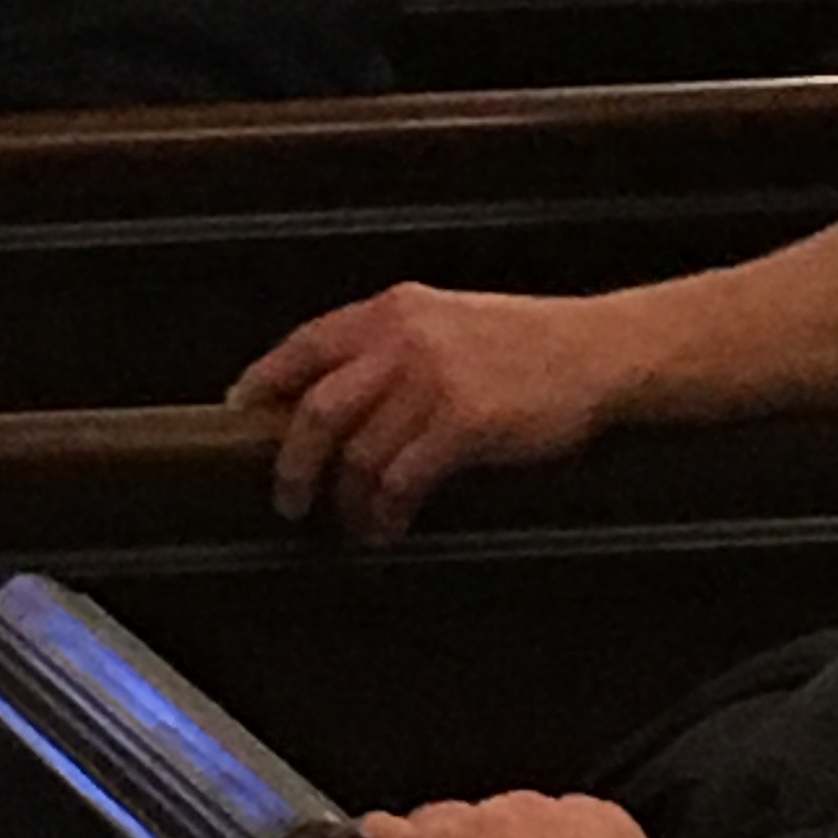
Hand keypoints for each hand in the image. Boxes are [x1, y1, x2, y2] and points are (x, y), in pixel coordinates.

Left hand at [230, 282, 608, 538]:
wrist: (596, 349)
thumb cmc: (527, 341)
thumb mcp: (447, 319)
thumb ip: (392, 344)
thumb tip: (330, 393)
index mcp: (393, 310)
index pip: (306, 343)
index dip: (265, 379)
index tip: (241, 410)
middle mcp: (403, 339)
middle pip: (318, 408)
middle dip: (293, 462)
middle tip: (289, 498)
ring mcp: (433, 380)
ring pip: (358, 453)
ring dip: (348, 500)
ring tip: (355, 524)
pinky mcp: (463, 423)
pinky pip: (401, 480)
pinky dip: (386, 512)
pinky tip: (389, 528)